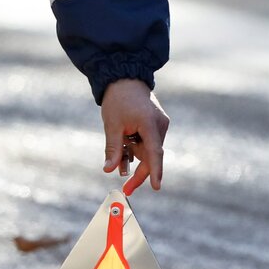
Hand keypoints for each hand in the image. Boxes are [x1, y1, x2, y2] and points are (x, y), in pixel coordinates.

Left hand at [101, 78, 167, 193]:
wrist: (123, 78)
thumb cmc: (117, 100)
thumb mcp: (112, 125)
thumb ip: (113, 149)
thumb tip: (108, 170)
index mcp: (150, 124)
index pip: (155, 153)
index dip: (155, 171)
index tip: (157, 187)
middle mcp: (160, 126)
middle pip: (151, 156)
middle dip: (139, 173)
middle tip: (127, 189)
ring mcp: (159, 125)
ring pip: (148, 150)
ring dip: (134, 157)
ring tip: (119, 158)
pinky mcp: (155, 125)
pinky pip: (147, 142)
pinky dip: (136, 148)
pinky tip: (125, 144)